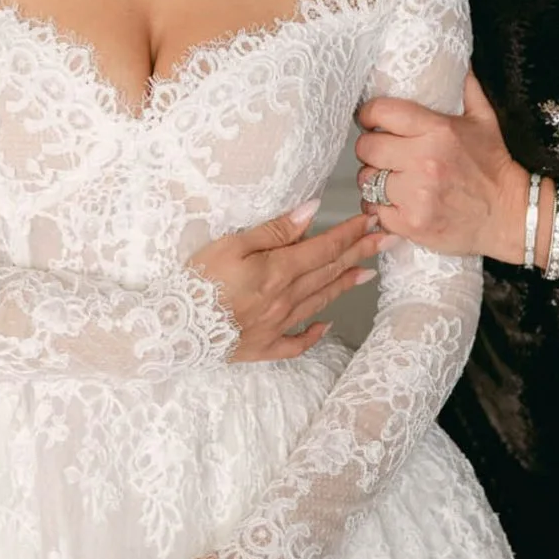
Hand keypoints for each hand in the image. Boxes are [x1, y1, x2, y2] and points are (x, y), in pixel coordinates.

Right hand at [192, 204, 380, 361]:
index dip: (350, 234)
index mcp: (279, 271)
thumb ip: (275, 229)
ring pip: (319, 302)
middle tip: (385, 242)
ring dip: (344, 285)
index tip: (372, 222)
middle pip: (329, 272)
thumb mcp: (232, 244)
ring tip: (366, 273)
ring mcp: (277, 326)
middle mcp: (285, 299)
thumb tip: (312, 210)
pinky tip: (324, 324)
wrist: (173, 329)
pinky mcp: (263, 347)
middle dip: (359, 253)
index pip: (325, 248)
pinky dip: (313, 333)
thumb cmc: (198, 281)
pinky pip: (297, 342)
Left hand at [355, 72, 533, 263]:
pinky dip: (382, 208)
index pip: (381, 112)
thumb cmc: (495, 167)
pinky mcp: (412, 223)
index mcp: (437, 131)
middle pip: (366, 148)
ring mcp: (416, 195)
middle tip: (385, 154)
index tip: (371, 121)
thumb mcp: (485, 121)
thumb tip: (461, 64)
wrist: (511, 215)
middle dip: (372, 150)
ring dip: (375, 180)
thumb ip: (468, 90)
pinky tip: (397, 204)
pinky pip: (375, 211)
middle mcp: (423, 161)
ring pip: (367, 181)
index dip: (369, 115)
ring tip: (392, 180)